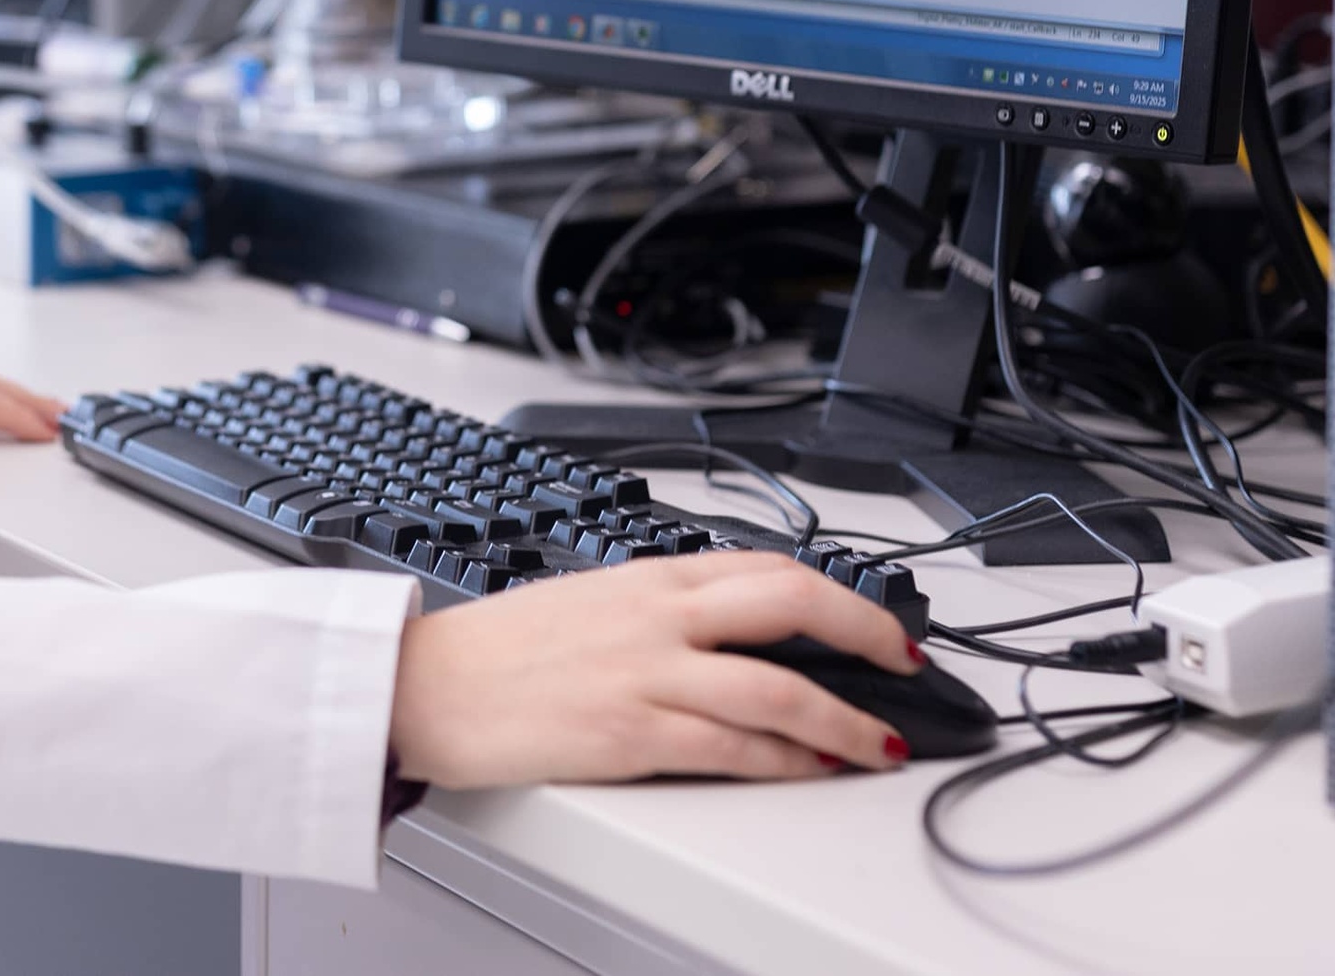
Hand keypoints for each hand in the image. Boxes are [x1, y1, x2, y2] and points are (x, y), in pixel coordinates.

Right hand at [388, 551, 921, 785]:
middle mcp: (657, 615)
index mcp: (648, 576)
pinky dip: (785, 760)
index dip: (840, 594)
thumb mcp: (590, 598)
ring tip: (878, 743)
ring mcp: (647, 674)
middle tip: (906, 664)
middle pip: (791, 604)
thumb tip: (730, 627)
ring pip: (777, 687)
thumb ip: (661, 606)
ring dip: (844, 720)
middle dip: (866, 634)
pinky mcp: (630, 733)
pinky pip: (731, 747)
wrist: (428, 686)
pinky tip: (809, 768)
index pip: (768, 566)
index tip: (877, 622)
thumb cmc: (499, 651)